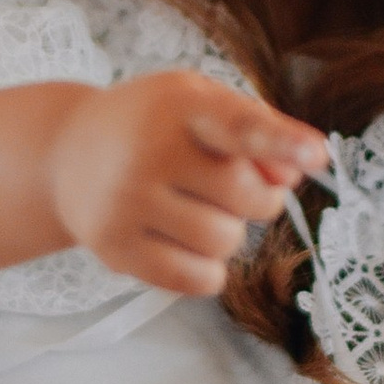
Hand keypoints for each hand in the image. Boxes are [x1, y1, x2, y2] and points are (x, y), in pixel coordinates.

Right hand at [48, 72, 326, 298]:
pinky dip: (209, 270)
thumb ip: (258, 128)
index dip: (282, 142)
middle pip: (246, 197)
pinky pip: (196, 280)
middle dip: (259, 198)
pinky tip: (189, 245)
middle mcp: (147, 153)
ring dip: (229, 233)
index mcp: (177, 106)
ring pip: (224, 243)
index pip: (237, 126)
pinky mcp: (115, 248)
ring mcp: (126, 203)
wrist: (65, 154)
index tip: (318, 157)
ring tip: (200, 210)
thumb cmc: (152, 126)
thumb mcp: (199, 103)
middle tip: (234, 187)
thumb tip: (294, 176)